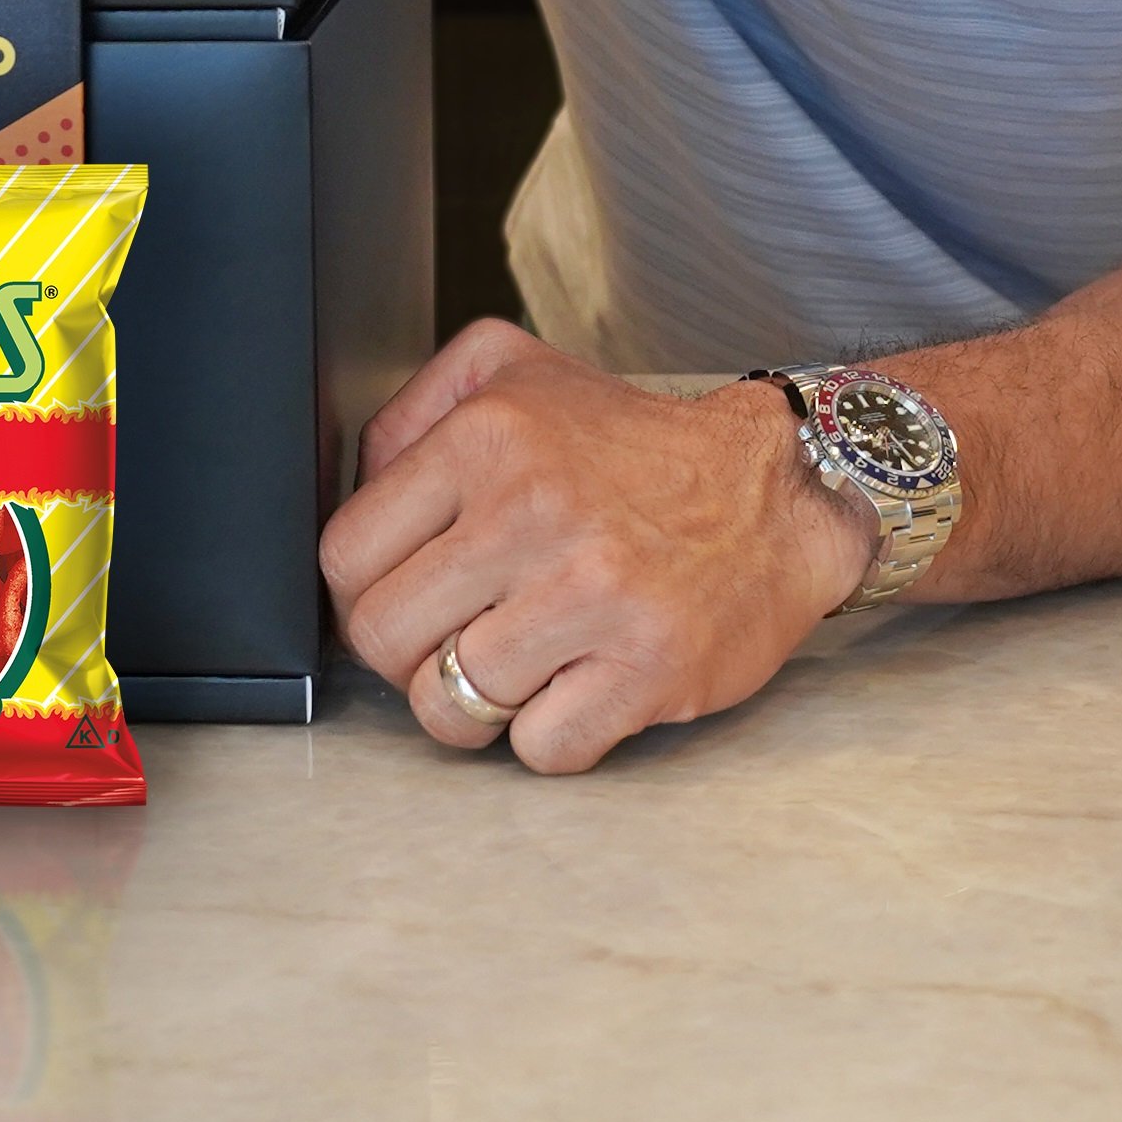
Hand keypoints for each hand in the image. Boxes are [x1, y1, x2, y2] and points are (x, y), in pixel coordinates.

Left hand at [319, 321, 873, 773]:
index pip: (346, 555)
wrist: (775, 492)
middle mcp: (535, 510)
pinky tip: (575, 686)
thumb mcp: (510, 373)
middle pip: (384, 638)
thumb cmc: (628, 446)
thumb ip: (408, 418)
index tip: (402, 594)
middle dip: (406, 654)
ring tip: (514, 665)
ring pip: (449, 706)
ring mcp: (595, 596)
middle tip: (451, 638)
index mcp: (489, 436)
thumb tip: (354, 496)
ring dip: (471, 705)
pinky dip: (547, 735)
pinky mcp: (650, 669)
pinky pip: (539, 749)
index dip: (360, 590)